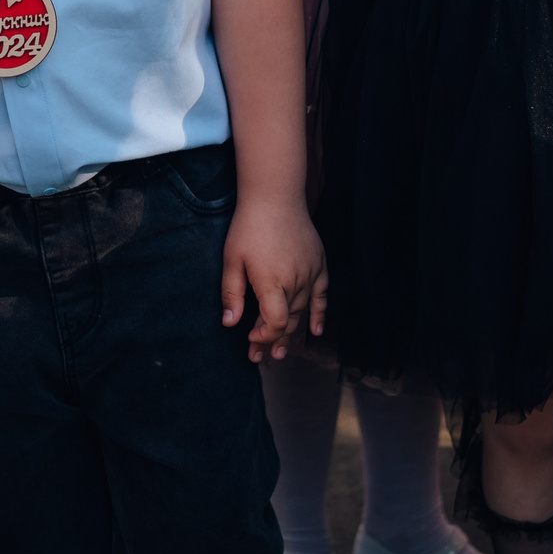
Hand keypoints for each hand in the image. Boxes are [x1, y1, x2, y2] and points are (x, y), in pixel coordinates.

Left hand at [219, 196, 325, 362]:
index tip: (250, 340)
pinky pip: (323, 296)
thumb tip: (229, 324)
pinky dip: (320, 315)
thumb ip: (232, 294)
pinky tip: (314, 330)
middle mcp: (296, 282)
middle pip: (288, 321)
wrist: (275, 197)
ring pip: (303, 312)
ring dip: (292, 333)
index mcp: (273, 283)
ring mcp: (311, 273)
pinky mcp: (320, 265)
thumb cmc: (249, 227)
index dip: (264, 337)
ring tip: (281, 351)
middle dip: (272, 341)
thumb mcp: (232, 260)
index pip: (275, 323)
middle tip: (260, 356)